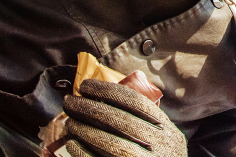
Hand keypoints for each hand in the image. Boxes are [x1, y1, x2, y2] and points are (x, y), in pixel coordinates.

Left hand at [63, 79, 186, 156]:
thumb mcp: (164, 139)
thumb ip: (147, 122)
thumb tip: (108, 100)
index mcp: (166, 129)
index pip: (135, 101)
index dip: (107, 91)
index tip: (86, 85)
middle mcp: (160, 144)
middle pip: (120, 119)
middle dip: (89, 108)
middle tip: (70, 102)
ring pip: (111, 142)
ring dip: (85, 130)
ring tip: (69, 122)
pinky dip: (84, 153)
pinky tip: (72, 145)